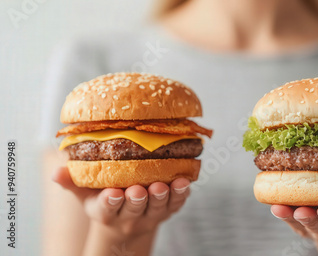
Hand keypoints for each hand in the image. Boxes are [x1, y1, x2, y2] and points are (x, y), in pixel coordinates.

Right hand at [52, 166, 190, 239]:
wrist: (126, 221)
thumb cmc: (103, 198)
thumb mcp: (85, 194)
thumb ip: (72, 182)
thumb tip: (57, 171)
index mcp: (106, 212)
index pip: (107, 208)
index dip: (110, 202)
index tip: (112, 193)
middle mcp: (129, 215)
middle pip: (134, 208)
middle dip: (137, 199)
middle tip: (139, 189)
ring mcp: (151, 214)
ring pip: (158, 207)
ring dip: (162, 196)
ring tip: (163, 185)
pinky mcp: (169, 209)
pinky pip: (177, 203)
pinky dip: (181, 194)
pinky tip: (184, 181)